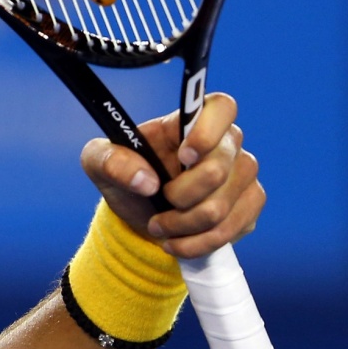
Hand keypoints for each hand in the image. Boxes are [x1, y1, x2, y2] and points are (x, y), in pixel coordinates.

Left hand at [80, 92, 264, 258]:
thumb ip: (111, 161)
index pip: (222, 107)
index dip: (209, 131)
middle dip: (182, 195)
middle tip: (158, 202)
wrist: (140, 213)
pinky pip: (233, 228)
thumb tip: (146, 180)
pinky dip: (199, 242)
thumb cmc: (124, 175)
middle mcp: (225, 143)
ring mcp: (242, 175)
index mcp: (189, 122)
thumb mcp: (99, 162)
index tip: (185, 155)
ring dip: (186, 224)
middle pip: (220, 167)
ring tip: (159, 226)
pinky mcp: (248, 206)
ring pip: (224, 205)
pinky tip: (177, 242)